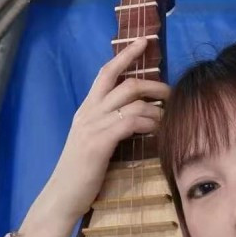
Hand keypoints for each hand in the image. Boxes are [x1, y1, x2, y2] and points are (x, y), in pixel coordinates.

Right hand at [41, 37, 170, 221]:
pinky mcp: (100, 142)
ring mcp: (93, 125)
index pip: (106, 73)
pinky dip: (149, 123)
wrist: (63, 195)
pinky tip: (159, 129)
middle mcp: (89, 112)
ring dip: (157, 107)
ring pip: (132, 102)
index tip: (144, 41)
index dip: (126, 55)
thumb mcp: (97, 142)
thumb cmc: (83, 173)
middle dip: (153, 83)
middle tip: (172, 90)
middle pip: (124, 83)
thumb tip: (141, 118)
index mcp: (87, 109)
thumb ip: (113, 127)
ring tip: (170, 117)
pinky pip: (130, 122)